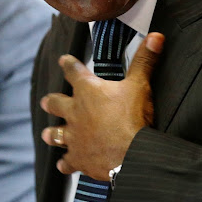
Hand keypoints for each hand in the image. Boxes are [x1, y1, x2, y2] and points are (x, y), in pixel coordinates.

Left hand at [40, 32, 163, 180]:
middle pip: (57, 104)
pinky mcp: (79, 158)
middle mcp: (75, 113)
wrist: (131, 154)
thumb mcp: (140, 84)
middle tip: (46, 101)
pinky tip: (64, 165)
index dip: (68, 64)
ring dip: (52, 133)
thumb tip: (155, 36)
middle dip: (52, 102)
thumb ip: (145, 60)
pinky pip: (68, 161)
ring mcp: (75, 137)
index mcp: (87, 91)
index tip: (63, 60)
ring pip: (57, 134)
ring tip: (46, 133)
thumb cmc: (133, 117)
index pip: (74, 71)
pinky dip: (66, 163)